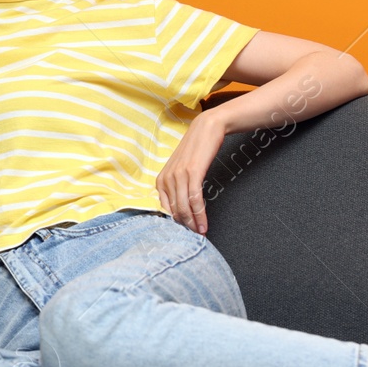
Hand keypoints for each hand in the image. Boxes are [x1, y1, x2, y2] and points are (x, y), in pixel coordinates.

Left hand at [154, 110, 224, 233]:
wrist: (206, 129)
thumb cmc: (195, 151)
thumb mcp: (180, 170)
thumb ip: (176, 187)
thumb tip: (179, 208)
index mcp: (161, 180)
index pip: (166, 209)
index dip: (175, 223)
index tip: (184, 233)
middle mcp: (167, 179)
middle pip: (175, 211)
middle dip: (185, 226)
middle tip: (195, 237)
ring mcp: (178, 176)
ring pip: (184, 207)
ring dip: (194, 223)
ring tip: (201, 233)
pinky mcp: (192, 173)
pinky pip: (195, 199)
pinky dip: (200, 214)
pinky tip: (204, 224)